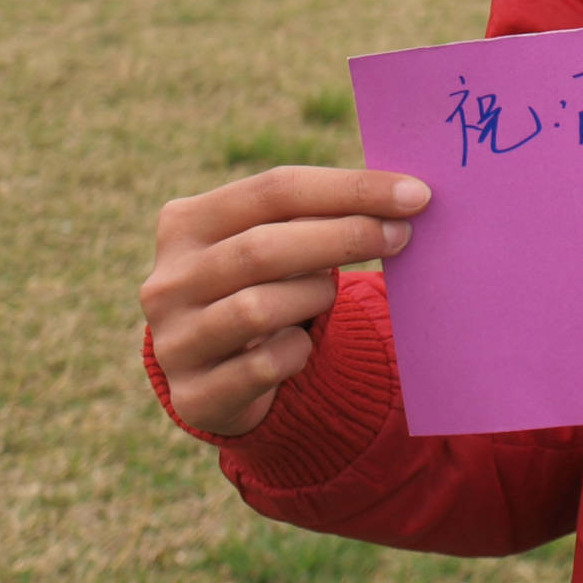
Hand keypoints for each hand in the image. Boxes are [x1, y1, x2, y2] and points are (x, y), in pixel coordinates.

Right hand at [141, 165, 429, 436]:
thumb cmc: (263, 285)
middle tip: (403, 235)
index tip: (414, 193)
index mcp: (186, 222)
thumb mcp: (273, 239)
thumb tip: (402, 194)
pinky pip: (264, 366)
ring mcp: (173, 340)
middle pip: (265, 246)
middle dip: (346, 236)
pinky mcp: (193, 394)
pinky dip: (297, 352)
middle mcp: (168, 280)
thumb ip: (316, 213)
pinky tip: (299, 346)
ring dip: (314, 296)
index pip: (275, 189)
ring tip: (328, 295)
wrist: (218, 373)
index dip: (350, 188)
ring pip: (260, 307)